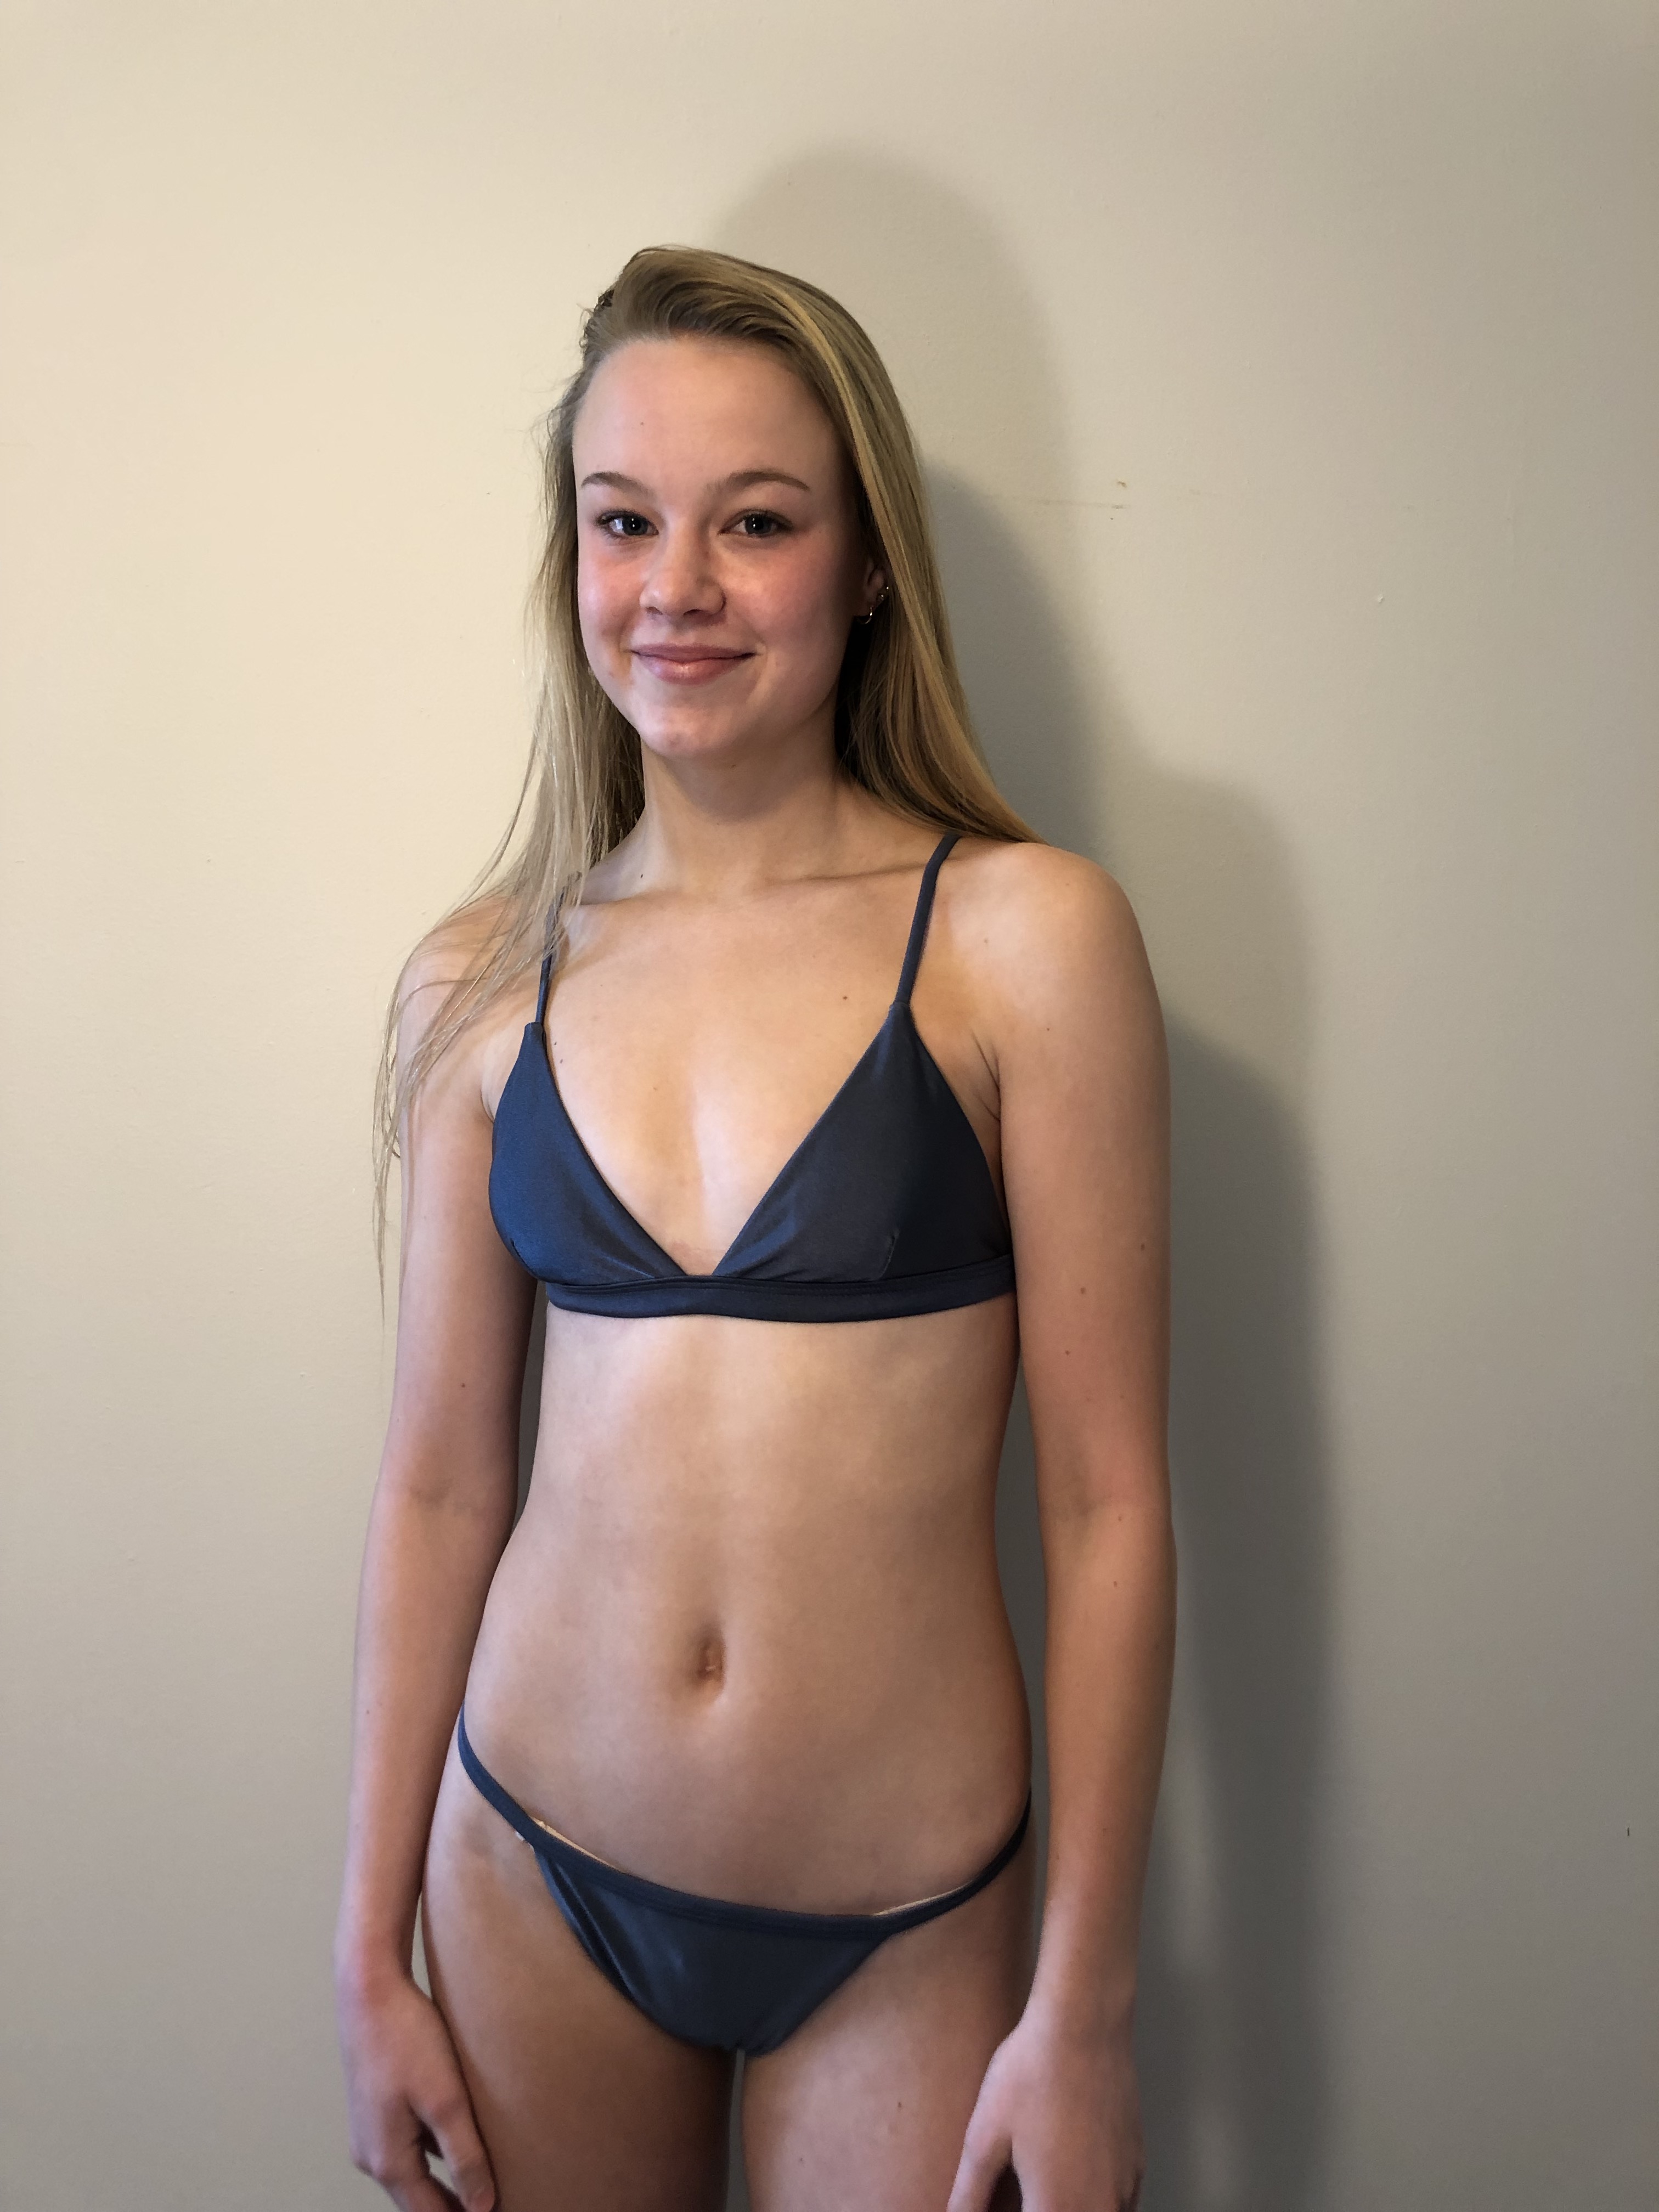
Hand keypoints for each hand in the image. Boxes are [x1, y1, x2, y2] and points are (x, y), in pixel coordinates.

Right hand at [337, 1966, 495, 2211]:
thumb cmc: (406, 2037)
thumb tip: (482, 2206)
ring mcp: (371, 2131)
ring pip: (414, 2172)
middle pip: (418, 2199)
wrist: (369, 1989)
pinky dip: (435, 2152)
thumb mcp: (446, 2099)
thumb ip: (465, 2156)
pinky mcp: (377, 2108)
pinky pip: (409, 2145)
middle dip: (454, 2204)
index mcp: (387, 2160)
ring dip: (446, 2180)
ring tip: (484, 2178)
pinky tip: (463, 2139)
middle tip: (495, 2200)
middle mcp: (372, 2154)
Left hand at [947, 2009, 1144, 2211]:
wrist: (1083, 2024)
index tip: (1007, 2200)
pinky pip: (1120, 2207)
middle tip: (1021, 2190)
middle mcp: (1098, 2208)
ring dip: (1069, 2209)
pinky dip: (1094, 2202)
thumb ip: (968, 2195)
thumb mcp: (984, 2137)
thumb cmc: (1030, 2075)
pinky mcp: (1137, 2165)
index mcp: (1056, 2208)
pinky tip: (1072, 2179)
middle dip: (1040, 2211)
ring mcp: (1124, 2188)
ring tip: (1041, 2187)